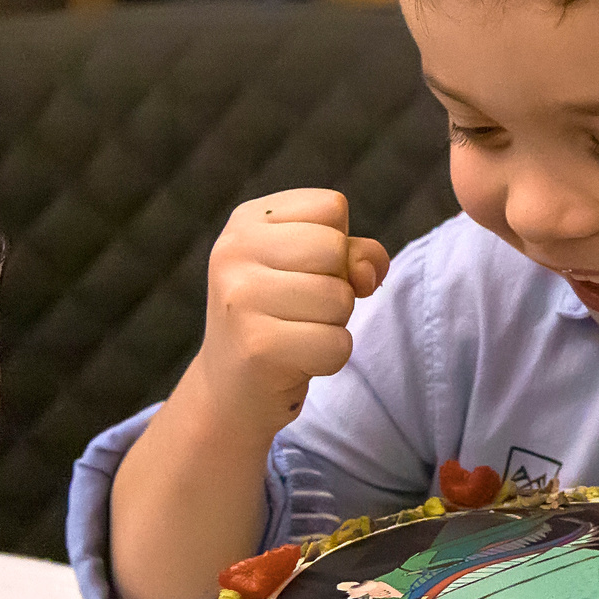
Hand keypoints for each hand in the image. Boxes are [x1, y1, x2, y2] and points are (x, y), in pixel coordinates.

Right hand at [188, 189, 388, 429]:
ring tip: (296, 334)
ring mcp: (239, 298)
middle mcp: (233, 251)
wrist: (230, 390)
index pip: (332, 207)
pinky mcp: (256, 346)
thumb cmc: (283, 318)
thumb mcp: (316, 269)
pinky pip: (337, 345)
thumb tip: (367, 272)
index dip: (340, 246)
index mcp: (247, 220)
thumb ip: (354, 253)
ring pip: (340, 299)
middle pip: (336, 250)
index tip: (306, 273)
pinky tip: (295, 361)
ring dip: (334, 325)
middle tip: (301, 310)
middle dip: (338, 286)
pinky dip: (330, 359)